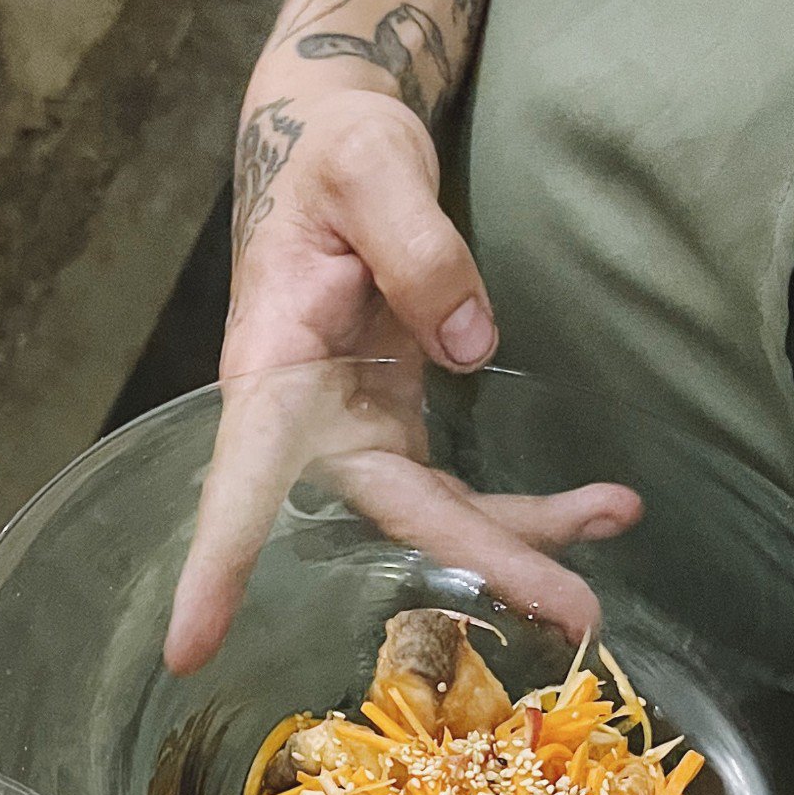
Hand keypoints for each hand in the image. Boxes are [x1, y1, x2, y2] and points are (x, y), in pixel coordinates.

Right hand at [165, 83, 641, 670]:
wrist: (334, 147)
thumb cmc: (331, 153)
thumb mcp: (371, 165)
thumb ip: (418, 245)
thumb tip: (472, 344)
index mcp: (273, 366)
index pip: (242, 477)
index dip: (219, 563)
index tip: (187, 647)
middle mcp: (307, 424)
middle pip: (390, 515)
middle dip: (482, 567)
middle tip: (575, 613)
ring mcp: (357, 433)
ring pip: (436, 517)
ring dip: (521, 551)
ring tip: (606, 568)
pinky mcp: (397, 429)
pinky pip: (461, 492)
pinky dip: (528, 513)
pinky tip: (603, 513)